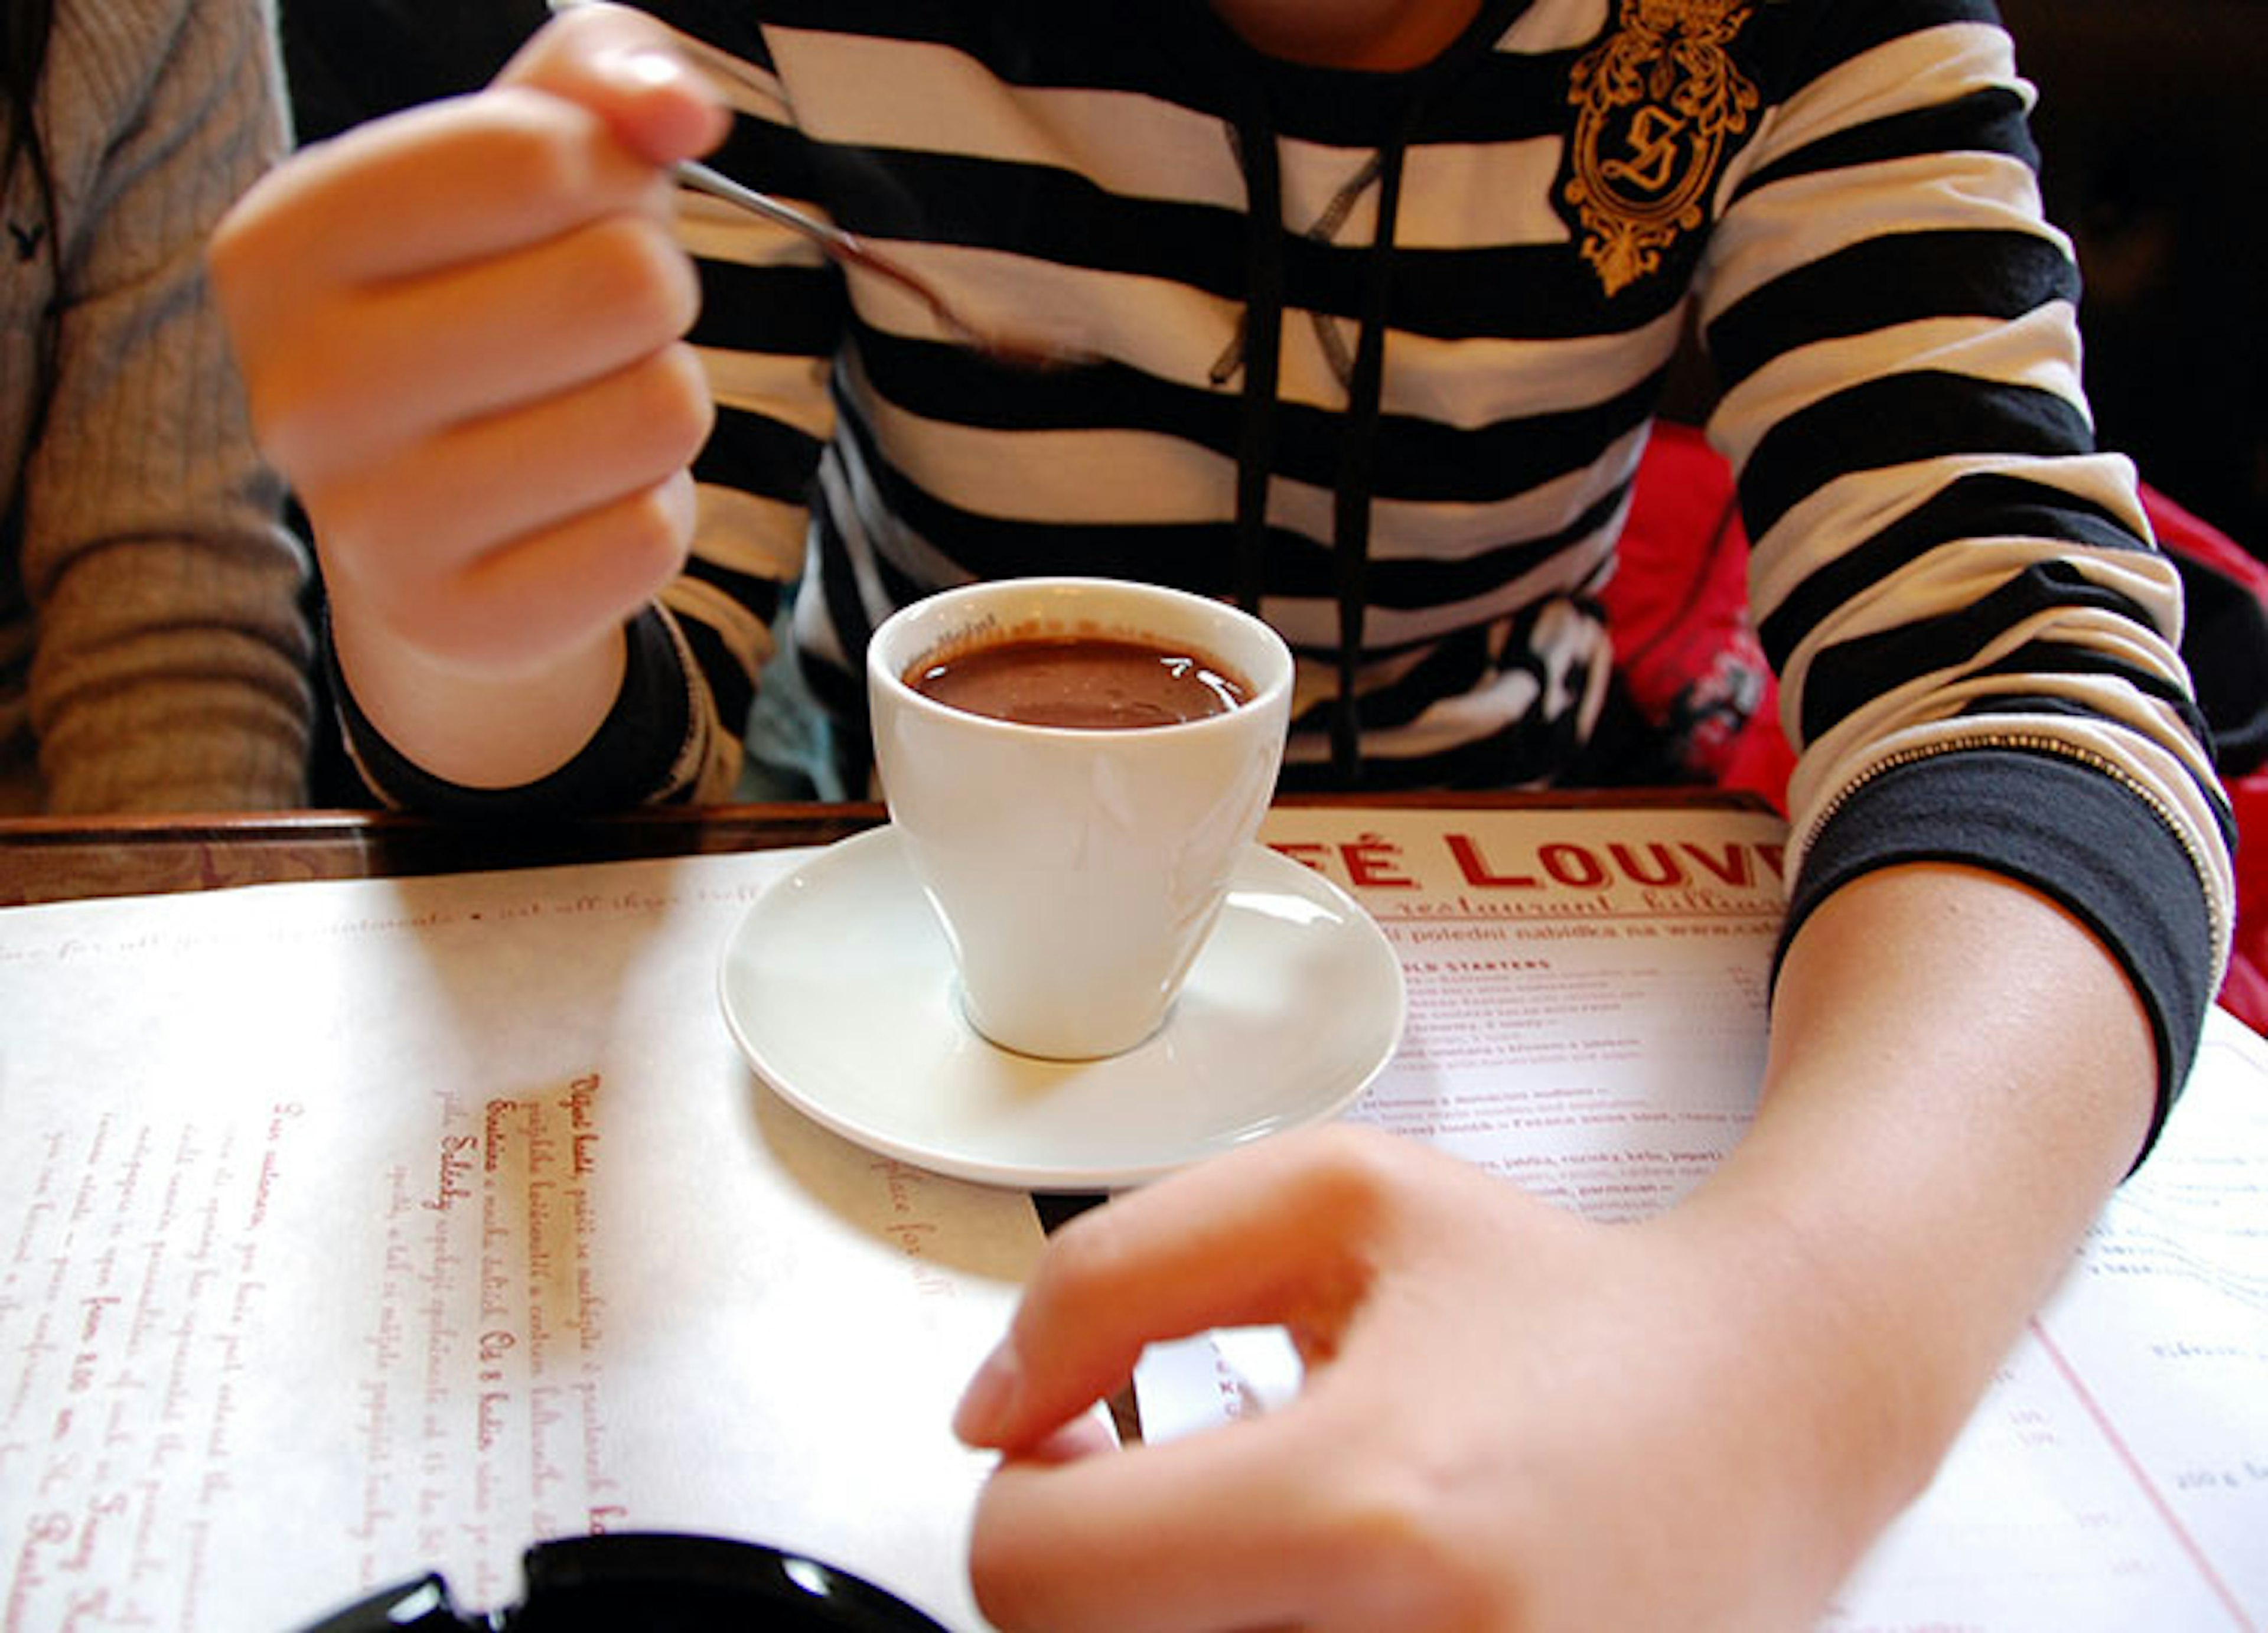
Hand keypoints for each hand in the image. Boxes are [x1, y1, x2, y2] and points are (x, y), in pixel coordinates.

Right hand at [209, 5, 726, 777]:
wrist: (431, 511)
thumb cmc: (483, 296)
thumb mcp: (522, 155)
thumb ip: (604, 79)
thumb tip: (680, 109)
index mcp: (284, 240)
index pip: (544, 156)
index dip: (613, 176)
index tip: (573, 212)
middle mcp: (300, 387)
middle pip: (624, 285)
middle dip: (652, 295)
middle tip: (591, 328)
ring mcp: (367, 525)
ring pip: (662, 412)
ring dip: (661, 405)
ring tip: (580, 413)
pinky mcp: (457, 624)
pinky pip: (653, 538)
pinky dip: (650, 513)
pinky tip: (573, 507)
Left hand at [953, 1124, 1898, 1632]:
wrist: (1774, 1405)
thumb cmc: (1556, 1298)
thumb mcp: (1335, 1196)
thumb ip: (1117, 1273)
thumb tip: (990, 1413)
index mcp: (1370, 1501)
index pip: (1040, 1578)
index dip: (1022, 1503)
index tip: (1078, 1460)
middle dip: (1106, 1581)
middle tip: (1183, 1513)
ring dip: (1194, 1619)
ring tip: (1286, 1551)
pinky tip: (1346, 1596)